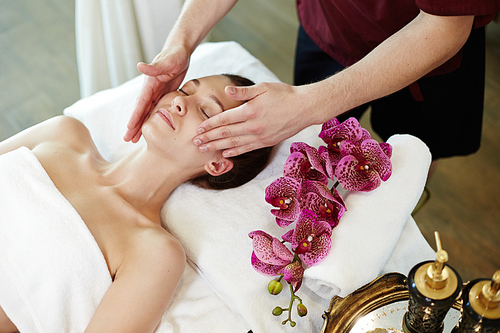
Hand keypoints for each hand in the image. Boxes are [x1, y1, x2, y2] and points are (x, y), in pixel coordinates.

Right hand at [124, 45, 189, 142]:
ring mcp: (155, 93)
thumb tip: (139, 66)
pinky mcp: (162, 95)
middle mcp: (150, 90)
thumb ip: (154, 66)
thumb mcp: (167, 61)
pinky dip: (149, 120)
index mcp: (150, 84)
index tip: (129, 127)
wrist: (179, 51)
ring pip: (146, 113)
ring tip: (133, 139)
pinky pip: (154, 111)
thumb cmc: (175, 55)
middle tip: (127, 140)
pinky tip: (148, 129)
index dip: (135, 116)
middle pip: (140, 111)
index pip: (141, 103)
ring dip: (139, 126)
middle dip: (133, 126)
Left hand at [193, 82, 313, 156]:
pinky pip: (247, 148)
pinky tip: (225, 154)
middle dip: (209, 138)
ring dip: (217, 147)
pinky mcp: (267, 142)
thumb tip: (226, 90)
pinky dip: (235, 152)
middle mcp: (254, 126)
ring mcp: (260, 136)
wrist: (305, 108)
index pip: (224, 119)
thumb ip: (243, 91)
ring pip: (234, 143)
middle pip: (226, 133)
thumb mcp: (263, 87)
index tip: (198, 129)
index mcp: (250, 111)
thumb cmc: (284, 94)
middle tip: (195, 143)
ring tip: (204, 150)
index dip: (210, 125)